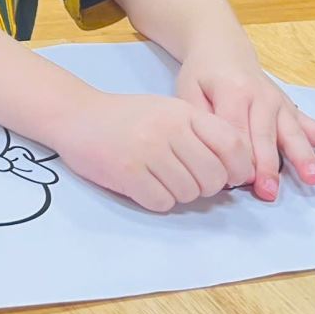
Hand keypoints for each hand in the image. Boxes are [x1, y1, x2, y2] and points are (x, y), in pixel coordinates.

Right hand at [51, 92, 255, 212]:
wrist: (75, 116)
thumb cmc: (125, 117)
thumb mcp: (168, 111)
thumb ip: (200, 133)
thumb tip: (236, 170)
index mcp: (183, 112)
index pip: (233, 144)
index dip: (239, 167)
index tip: (229, 176)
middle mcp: (168, 129)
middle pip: (214, 177)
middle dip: (206, 187)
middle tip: (188, 181)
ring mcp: (147, 151)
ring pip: (189, 193)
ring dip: (180, 194)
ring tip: (161, 180)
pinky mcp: (127, 172)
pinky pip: (162, 201)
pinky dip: (157, 200)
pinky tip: (144, 186)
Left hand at [176, 46, 314, 200]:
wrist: (222, 48)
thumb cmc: (202, 75)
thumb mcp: (188, 92)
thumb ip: (200, 121)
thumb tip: (213, 154)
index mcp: (233, 92)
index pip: (235, 132)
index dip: (233, 158)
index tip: (232, 182)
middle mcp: (262, 97)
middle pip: (265, 136)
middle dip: (267, 166)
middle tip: (269, 192)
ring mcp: (281, 104)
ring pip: (294, 134)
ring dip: (303, 158)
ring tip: (314, 179)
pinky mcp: (293, 110)